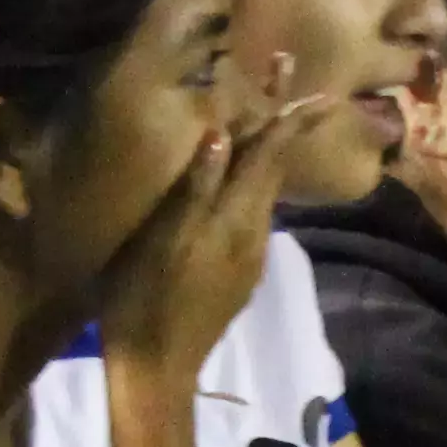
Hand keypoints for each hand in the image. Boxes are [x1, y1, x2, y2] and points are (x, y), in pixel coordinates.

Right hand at [97, 61, 311, 381]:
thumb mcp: (162, 242)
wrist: (157, 370)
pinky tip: (240, 180)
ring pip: (266, 192)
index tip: (302, 76)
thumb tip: (220, 135)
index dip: (283, 111)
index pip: (268, 153)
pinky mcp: (238, 274)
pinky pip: (253, 214)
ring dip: (269, 153)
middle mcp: (253, 233)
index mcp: (234, 219)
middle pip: (274, 168)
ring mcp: (248, 257)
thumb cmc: (144, 301)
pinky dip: (253, 183)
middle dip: (283, 124)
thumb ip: (194, 189)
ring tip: (267, 122)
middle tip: (294, 85)